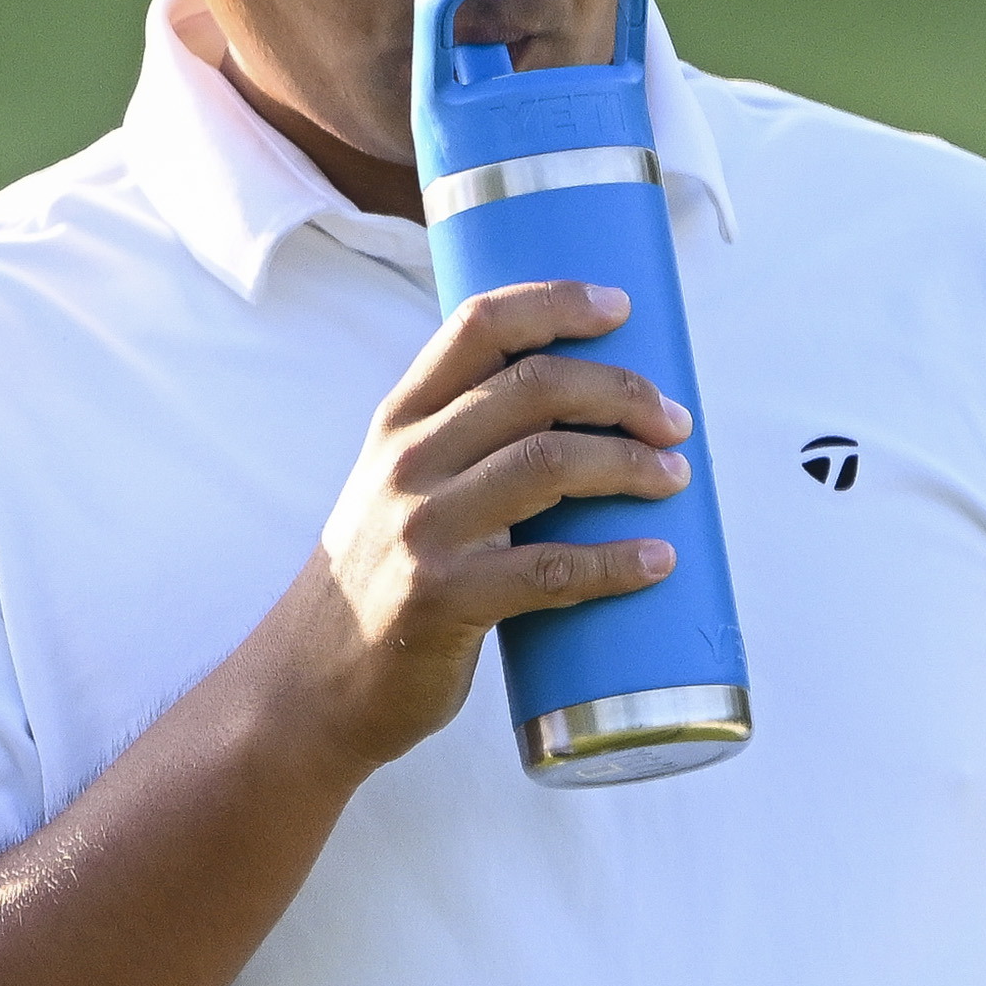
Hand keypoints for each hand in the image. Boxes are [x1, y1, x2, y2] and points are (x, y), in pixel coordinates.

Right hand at [279, 280, 692, 765]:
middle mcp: (405, 463)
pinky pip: (549, 571)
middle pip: (534, 388)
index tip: (620, 306)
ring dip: (631, 465)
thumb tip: (585, 415)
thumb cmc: (379, 580)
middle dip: (623, 393)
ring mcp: (421, 529)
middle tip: (675, 422)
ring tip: (675, 478)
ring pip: (548, 464)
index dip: (556, 302)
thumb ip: (461, 445)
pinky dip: (615, 562)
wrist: (309, 683)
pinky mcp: (441, 600)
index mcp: (399, 422)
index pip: (479, 327)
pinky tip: (657, 561)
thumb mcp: (394, 489)